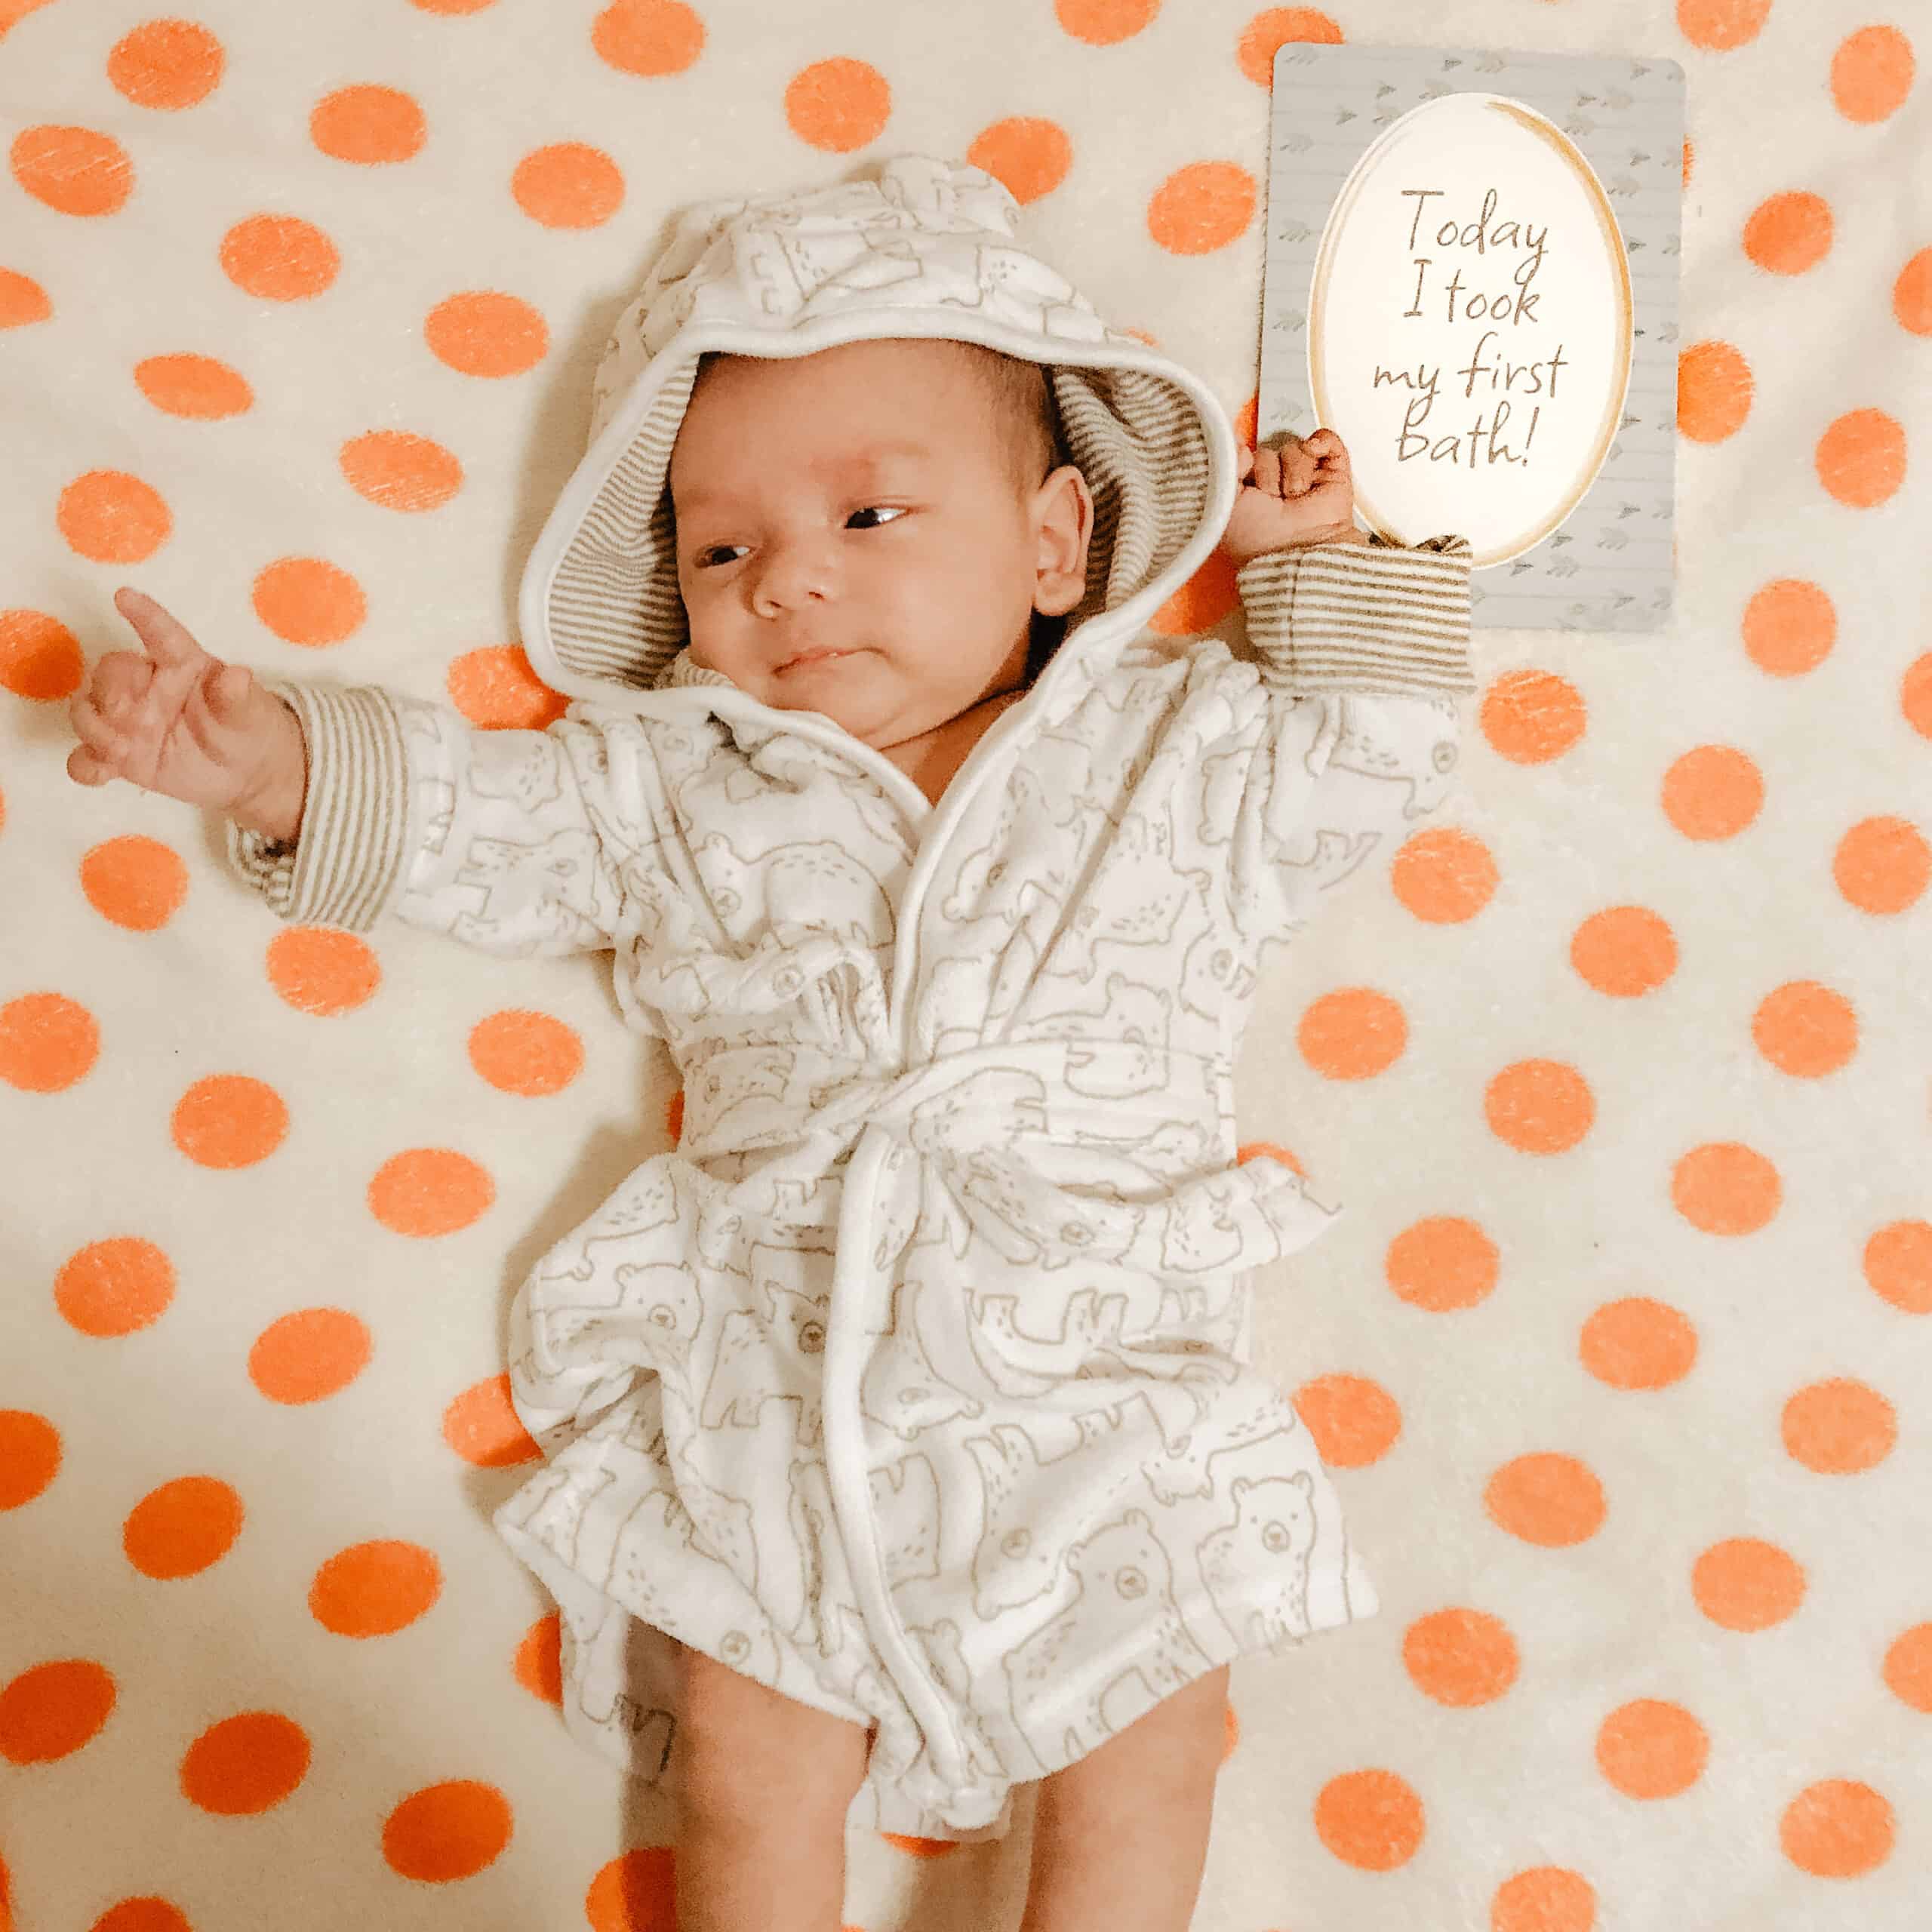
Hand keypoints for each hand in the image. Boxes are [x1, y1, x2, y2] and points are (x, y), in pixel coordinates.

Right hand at [67, 588, 306, 837]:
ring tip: (122, 750)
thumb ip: (238, 696)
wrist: (247, 772)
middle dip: (107, 692)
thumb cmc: (246, 726)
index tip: (124, 596)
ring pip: (87, 712)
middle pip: (107, 674)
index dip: (144, 615)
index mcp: (180, 664)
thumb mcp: (249, 713)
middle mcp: (146, 687)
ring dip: (93, 728)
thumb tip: (238, 675)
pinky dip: (84, 765)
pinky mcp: (121, 756)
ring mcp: (128, 721)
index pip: (161, 635)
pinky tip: (102, 774)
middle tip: (129, 719)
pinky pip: (86, 757)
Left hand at [1223, 428, 1366, 566]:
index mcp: (1250, 490)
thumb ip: (1224, 467)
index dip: (1244, 465)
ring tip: (1294, 499)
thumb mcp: (1224, 501)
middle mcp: (1277, 482)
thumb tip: (1234, 440)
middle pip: (1268, 451)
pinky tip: (1314, 453)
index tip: (1246, 482)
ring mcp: (1306, 476)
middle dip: (1269, 475)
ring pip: (1294, 448)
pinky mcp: (1332, 473)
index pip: (1245, 456)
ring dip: (1293, 474)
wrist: (1295, 551)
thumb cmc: (1258, 540)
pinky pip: (1327, 440)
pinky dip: (1322, 442)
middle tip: (1272, 501)